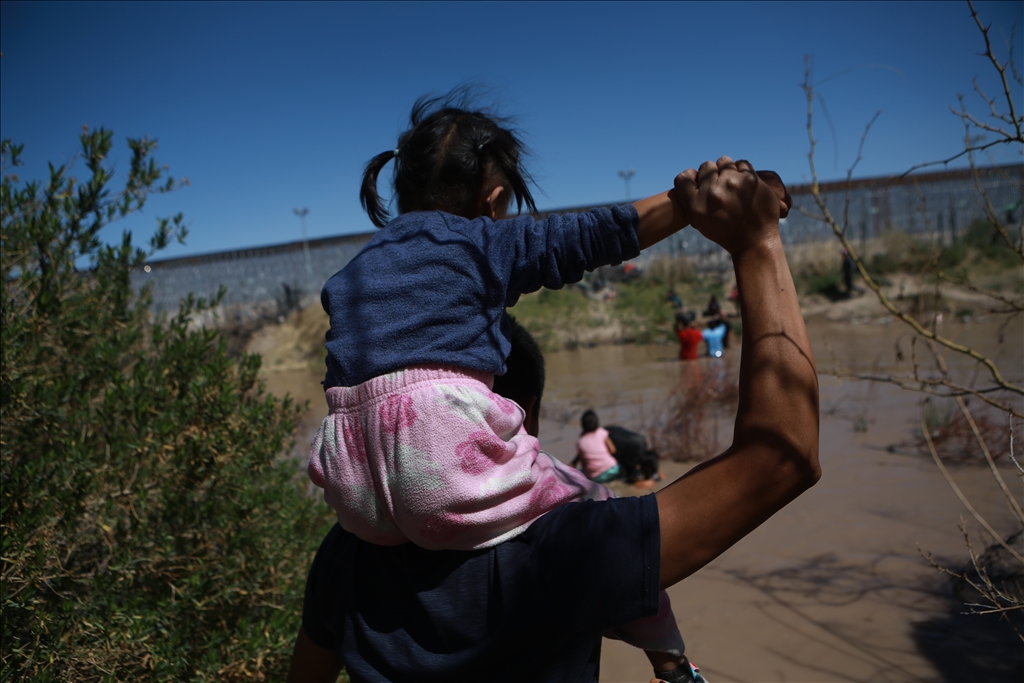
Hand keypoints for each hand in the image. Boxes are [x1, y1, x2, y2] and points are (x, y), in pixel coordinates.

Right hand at [673, 157, 787, 255]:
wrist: (753, 241)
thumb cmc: (725, 231)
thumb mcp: (698, 219)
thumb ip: (689, 197)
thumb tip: (691, 172)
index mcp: (695, 203)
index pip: (683, 177)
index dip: (691, 178)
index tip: (700, 184)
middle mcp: (711, 191)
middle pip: (706, 167)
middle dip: (712, 175)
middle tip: (720, 187)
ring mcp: (732, 183)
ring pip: (724, 162)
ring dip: (727, 170)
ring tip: (732, 184)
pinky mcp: (751, 179)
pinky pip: (742, 163)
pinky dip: (742, 171)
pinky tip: (744, 183)